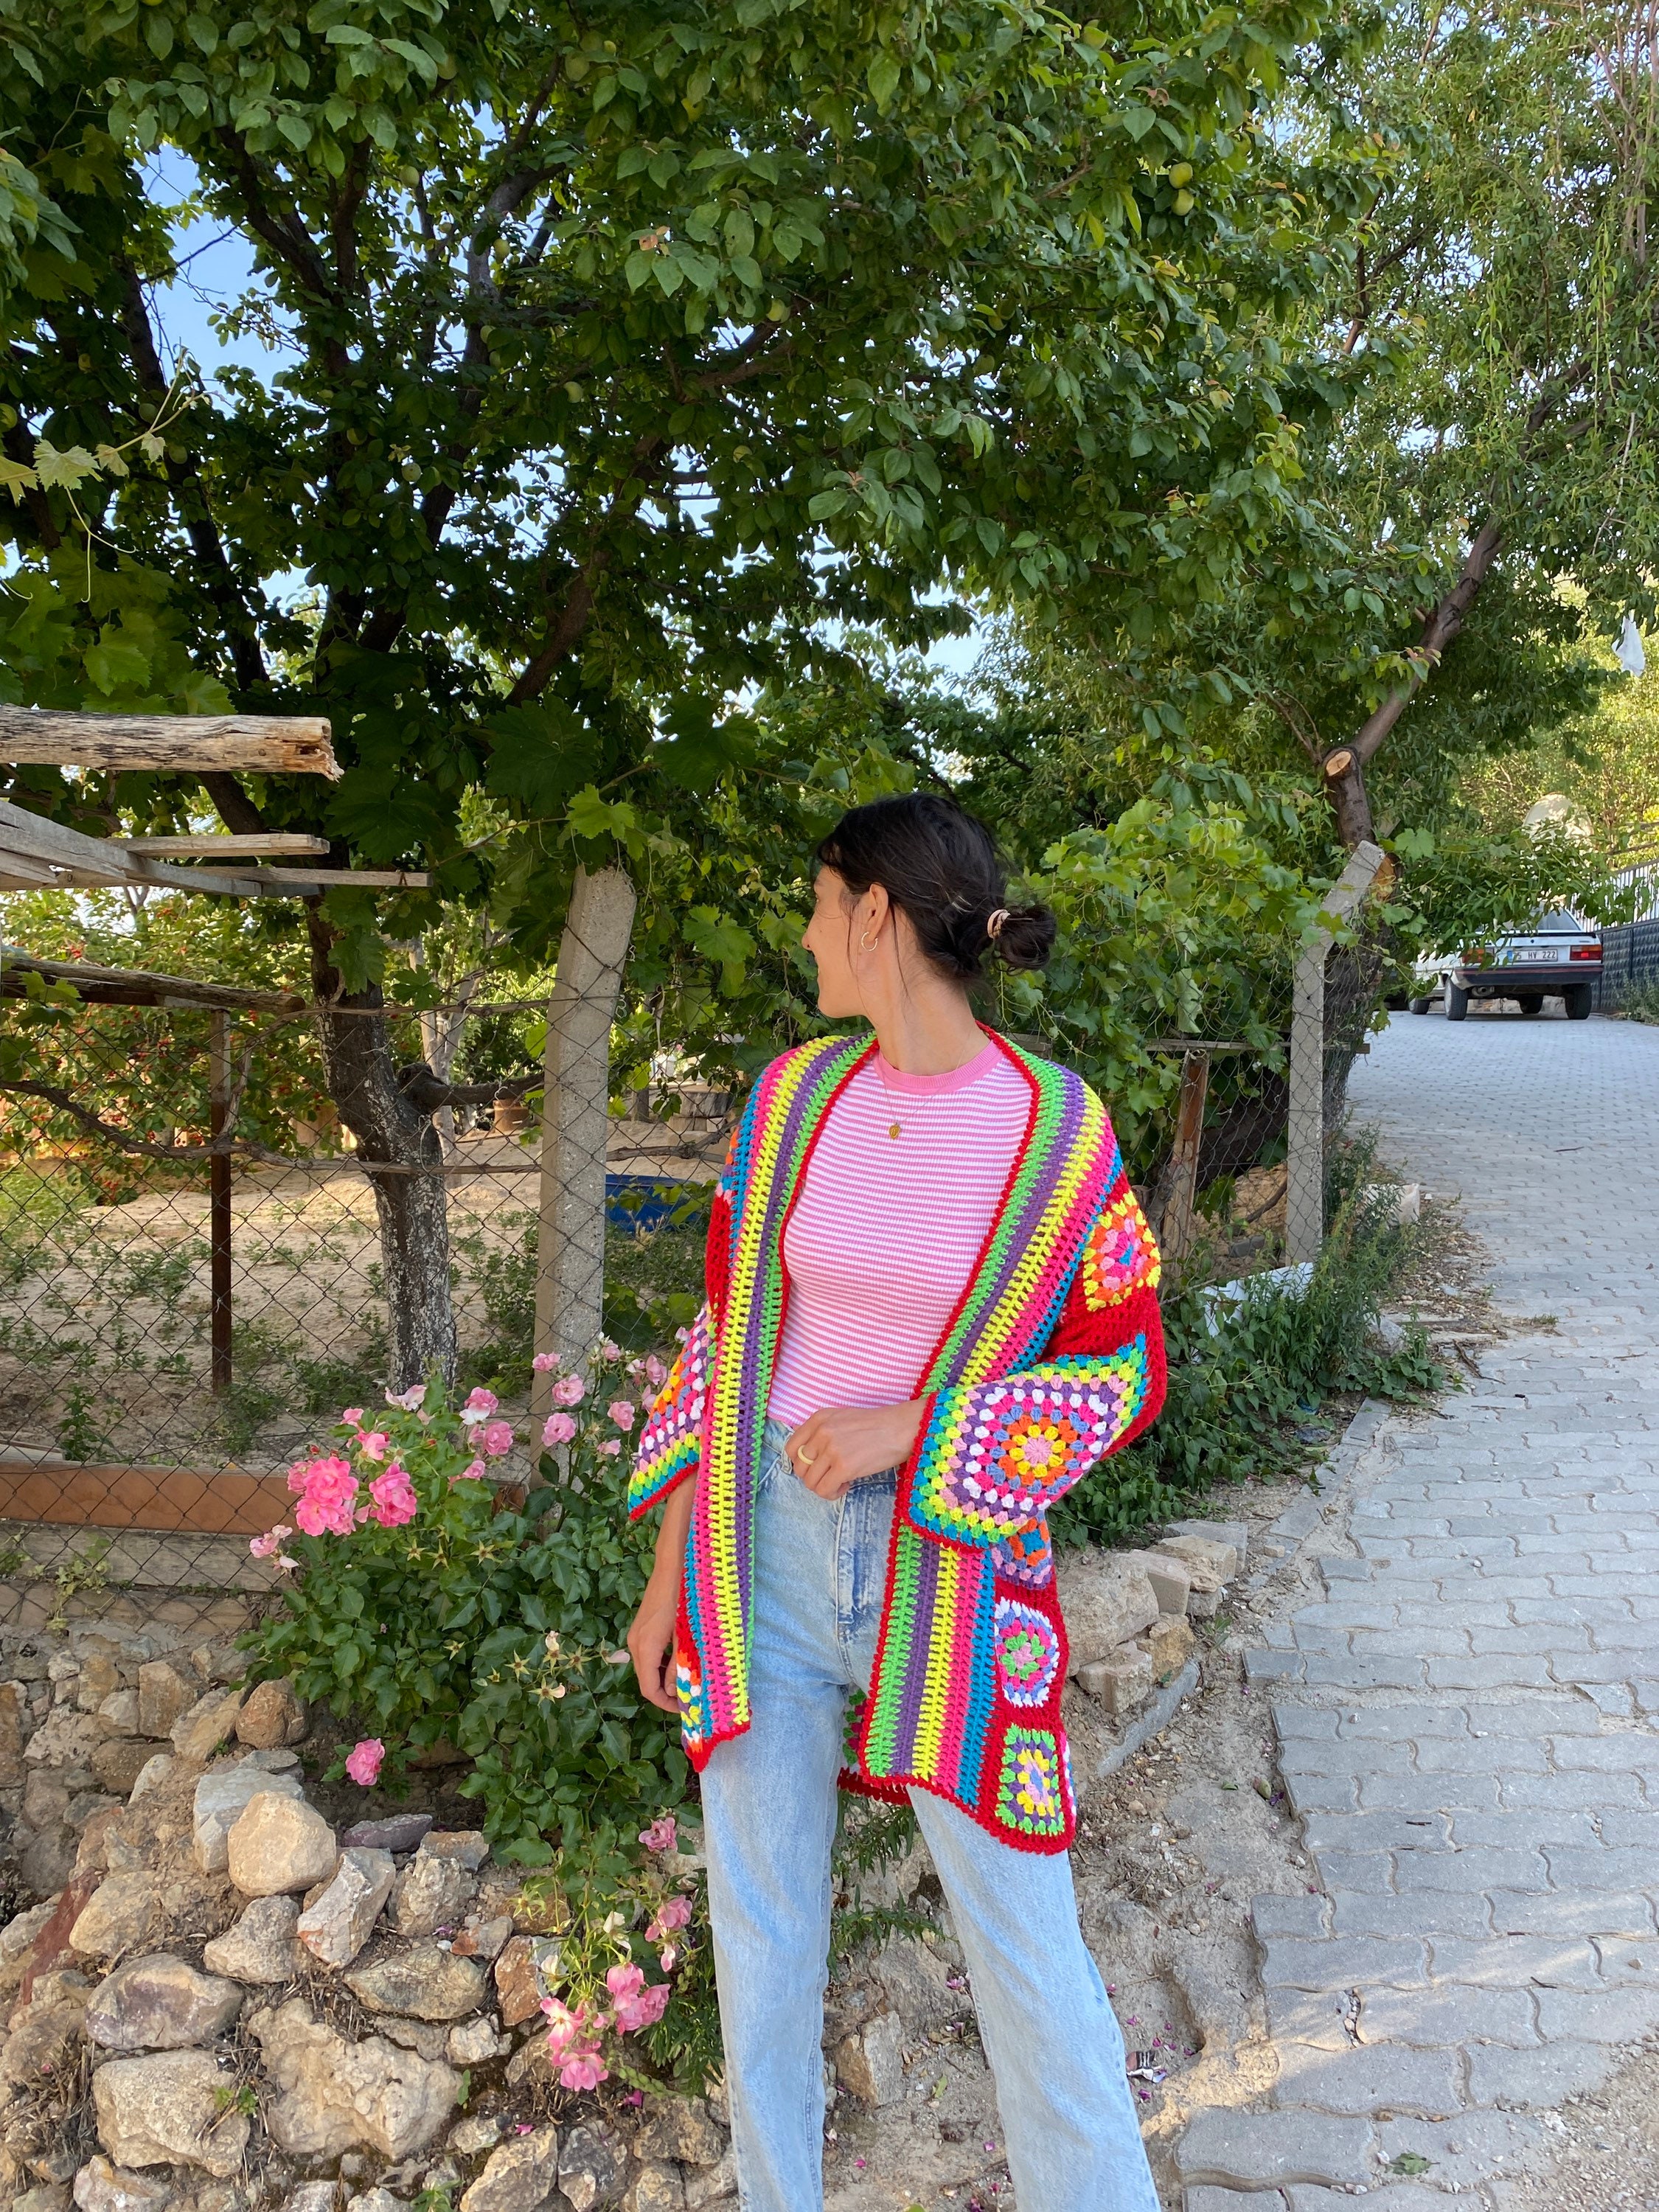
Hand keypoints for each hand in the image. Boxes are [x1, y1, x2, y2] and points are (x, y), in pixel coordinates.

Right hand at [627, 1578, 679, 1712]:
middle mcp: (635, 1644)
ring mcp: (635, 1635)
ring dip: (663, 1679)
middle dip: (665, 1693)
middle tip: (687, 1698)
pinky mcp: (641, 1628)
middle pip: (645, 1680)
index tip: (684, 1709)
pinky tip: (677, 1661)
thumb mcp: (684, 1637)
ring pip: (646, 1667)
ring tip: (686, 1681)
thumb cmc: (683, 1599)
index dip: (665, 1703)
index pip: (648, 1689)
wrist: (672, 1567)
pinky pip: (647, 1654)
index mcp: (645, 1648)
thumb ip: (678, 1666)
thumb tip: (673, 1692)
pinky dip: (660, 1664)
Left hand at [785, 1401, 925, 1497]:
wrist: (901, 1428)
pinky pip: (824, 1490)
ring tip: (841, 1481)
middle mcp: (821, 1432)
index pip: (791, 1448)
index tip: (815, 1467)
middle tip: (831, 1476)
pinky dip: (832, 1493)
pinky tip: (846, 1485)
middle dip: (813, 1477)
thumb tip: (804, 1451)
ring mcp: (831, 1449)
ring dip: (824, 1487)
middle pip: (799, 1468)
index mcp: (818, 1419)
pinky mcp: (844, 1466)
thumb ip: (821, 1431)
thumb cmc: (876, 1426)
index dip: (800, 1463)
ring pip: (810, 1482)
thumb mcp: (842, 1418)